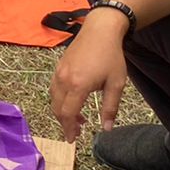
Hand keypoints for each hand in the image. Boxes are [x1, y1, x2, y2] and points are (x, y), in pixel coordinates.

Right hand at [48, 9, 129, 140]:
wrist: (100, 30)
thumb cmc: (111, 56)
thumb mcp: (116, 83)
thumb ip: (110, 107)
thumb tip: (107, 129)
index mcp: (78, 86)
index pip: (68, 114)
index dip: (69, 129)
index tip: (72, 140)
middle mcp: (64, 80)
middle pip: (58, 109)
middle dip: (65, 123)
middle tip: (77, 132)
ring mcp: (59, 72)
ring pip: (54, 99)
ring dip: (62, 112)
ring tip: (77, 119)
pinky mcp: (58, 67)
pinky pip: (54, 89)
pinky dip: (60, 100)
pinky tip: (72, 101)